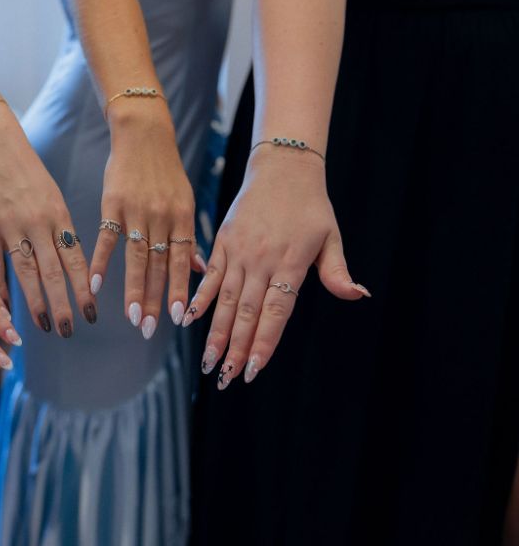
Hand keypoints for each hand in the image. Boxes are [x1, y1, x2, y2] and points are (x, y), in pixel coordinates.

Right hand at [0, 110, 94, 337]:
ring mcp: (11, 226)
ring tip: (43, 326)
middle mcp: (38, 224)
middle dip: (63, 304)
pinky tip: (6, 308)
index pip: (76, 260)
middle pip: (54, 272)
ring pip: (27, 272)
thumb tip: (70, 263)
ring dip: (36, 303)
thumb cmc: (26, 172)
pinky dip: (0, 288)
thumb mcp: (52, 197)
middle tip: (68, 330)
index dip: (85, 289)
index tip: (91, 314)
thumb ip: (60, 229)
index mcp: (59, 216)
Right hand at [90, 108, 203, 338]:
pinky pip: (106, 238)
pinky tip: (95, 285)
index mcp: (182, 218)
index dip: (180, 290)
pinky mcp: (112, 203)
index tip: (179, 318)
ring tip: (132, 317)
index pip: (182, 261)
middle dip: (156, 299)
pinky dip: (101, 262)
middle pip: (159, 265)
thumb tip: (199, 270)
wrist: (144, 133)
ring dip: (134, 289)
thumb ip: (190, 237)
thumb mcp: (185, 201)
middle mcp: (162, 217)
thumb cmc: (166, 171)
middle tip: (151, 328)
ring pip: (136, 257)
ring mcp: (136, 211)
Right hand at [188, 149, 369, 387]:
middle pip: (245, 313)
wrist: (281, 167)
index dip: (263, 341)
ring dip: (215, 333)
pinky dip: (199, 299)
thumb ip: (338, 272)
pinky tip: (189, 320)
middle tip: (225, 379)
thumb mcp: (331, 237)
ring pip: (224, 300)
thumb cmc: (310, 205)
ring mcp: (239, 252)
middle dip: (235, 349)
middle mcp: (261, 260)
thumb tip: (357, 296)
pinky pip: (209, 276)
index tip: (253, 369)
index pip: (276, 311)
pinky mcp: (223, 242)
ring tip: (209, 362)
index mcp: (290, 263)